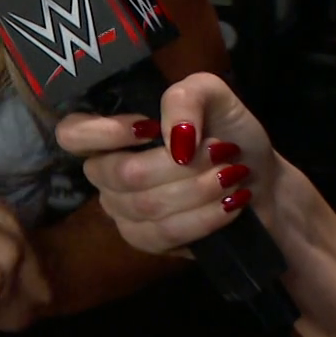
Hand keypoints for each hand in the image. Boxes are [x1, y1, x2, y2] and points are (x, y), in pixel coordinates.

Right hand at [55, 71, 277, 255]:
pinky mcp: (145, 241)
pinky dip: (204, 217)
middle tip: (221, 152)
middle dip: (179, 165)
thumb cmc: (229, 133)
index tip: (150, 129)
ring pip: (146, 205)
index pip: (72, 134)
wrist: (263, 181)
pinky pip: (164, 233)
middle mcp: (106, 171)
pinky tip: (230, 204)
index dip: (104, 133)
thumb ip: (184, 99)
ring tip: (233, 175)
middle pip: (121, 174)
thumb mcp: (212, 95)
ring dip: (199, 189)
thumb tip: (171, 140)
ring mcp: (121, 209)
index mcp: (110, 132)